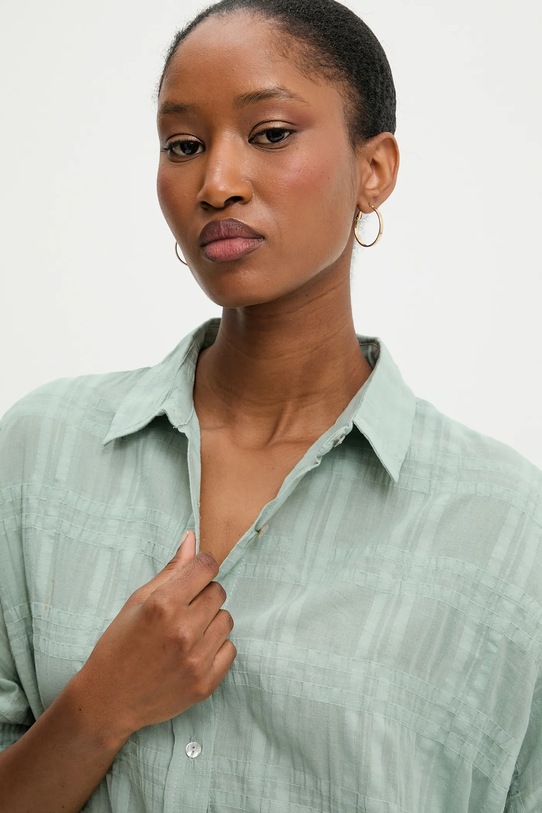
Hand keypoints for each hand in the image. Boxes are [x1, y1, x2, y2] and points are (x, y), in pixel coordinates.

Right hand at [70, 531, 235, 743]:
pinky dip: (216, 647)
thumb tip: (192, 538)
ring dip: (211, 621)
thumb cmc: (118, 646)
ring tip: (187, 631)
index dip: (202, 566)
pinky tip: (194, 652)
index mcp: (163, 605)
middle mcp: (183, 630)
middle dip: (203, 594)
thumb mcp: (137, 601)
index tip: (195, 574)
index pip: (206, 567)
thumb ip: (170, 570)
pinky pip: (230, 649)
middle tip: (183, 609)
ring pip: (226, 619)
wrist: (109, 700)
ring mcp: (196, 659)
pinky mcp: (205, 683)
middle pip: (218, 591)